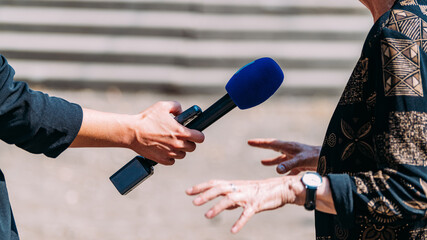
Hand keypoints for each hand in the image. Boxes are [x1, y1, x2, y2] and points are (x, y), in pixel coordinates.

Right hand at [130, 101, 204, 164]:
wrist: (132, 132)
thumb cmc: (147, 118)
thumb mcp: (162, 106)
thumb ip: (176, 106)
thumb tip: (181, 112)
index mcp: (180, 132)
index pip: (200, 138)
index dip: (198, 135)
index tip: (195, 133)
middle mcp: (177, 144)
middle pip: (192, 148)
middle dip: (189, 142)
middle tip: (182, 137)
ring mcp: (170, 153)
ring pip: (182, 155)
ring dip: (179, 150)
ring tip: (171, 142)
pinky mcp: (162, 160)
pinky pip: (172, 161)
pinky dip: (170, 157)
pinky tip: (165, 149)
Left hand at [186, 176, 304, 233]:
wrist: (281, 188)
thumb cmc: (261, 191)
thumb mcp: (244, 192)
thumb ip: (232, 197)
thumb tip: (222, 204)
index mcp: (234, 185)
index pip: (214, 183)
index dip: (201, 186)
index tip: (188, 191)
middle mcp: (239, 188)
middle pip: (219, 188)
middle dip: (206, 195)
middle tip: (194, 202)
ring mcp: (247, 196)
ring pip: (230, 200)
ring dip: (218, 207)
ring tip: (207, 216)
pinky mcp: (256, 204)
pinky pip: (246, 214)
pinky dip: (239, 222)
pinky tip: (233, 230)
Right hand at [248, 139, 319, 174]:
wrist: (331, 159)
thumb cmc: (317, 157)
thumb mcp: (301, 161)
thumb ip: (289, 165)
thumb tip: (276, 170)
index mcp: (288, 147)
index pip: (270, 143)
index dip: (259, 143)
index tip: (249, 142)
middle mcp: (290, 150)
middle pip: (273, 148)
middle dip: (262, 147)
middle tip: (252, 144)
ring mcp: (295, 157)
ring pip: (280, 159)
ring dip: (272, 161)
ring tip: (263, 162)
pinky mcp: (300, 164)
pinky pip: (289, 168)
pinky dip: (284, 173)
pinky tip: (281, 178)